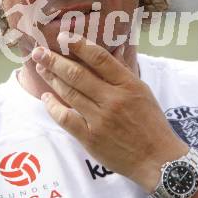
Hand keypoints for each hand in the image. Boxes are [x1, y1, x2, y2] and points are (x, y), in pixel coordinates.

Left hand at [32, 32, 187, 192]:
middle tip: (39, 52)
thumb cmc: (151, 123)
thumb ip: (124, 70)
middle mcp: (113, 99)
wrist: (158, 160)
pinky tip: (46, 98)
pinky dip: (53, 107)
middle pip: (78, 74)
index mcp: (128, 84)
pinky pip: (66, 119)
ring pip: (70, 93)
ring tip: (41, 68)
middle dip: (55, 61)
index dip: (79, 45)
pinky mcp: (91, 138)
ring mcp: (100, 119)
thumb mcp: (143, 91)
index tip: (63, 37)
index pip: (100, 58)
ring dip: (52, 79)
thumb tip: (116, 47)